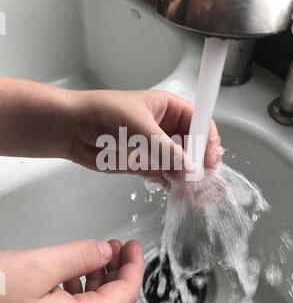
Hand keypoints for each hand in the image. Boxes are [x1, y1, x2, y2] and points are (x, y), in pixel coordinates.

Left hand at [0, 77, 221, 182]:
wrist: (72, 128)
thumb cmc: (103, 113)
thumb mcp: (138, 125)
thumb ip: (164, 148)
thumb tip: (189, 168)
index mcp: (169, 108)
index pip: (199, 123)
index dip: (208, 140)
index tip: (210, 160)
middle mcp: (166, 128)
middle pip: (194, 146)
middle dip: (201, 164)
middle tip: (206, 183)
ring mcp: (156, 147)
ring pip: (181, 164)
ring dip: (188, 178)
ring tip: (196, 194)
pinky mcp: (145, 164)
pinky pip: (165, 175)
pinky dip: (172, 184)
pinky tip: (177, 192)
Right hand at [0, 239, 143, 302]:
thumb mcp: (39, 266)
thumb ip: (80, 256)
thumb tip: (105, 250)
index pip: (125, 296)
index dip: (134, 267)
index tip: (134, 246)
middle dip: (120, 272)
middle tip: (120, 247)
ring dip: (103, 279)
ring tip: (100, 253)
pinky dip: (84, 288)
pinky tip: (76, 271)